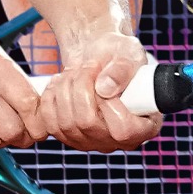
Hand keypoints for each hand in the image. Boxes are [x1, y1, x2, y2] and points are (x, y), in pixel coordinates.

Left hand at [37, 32, 160, 152]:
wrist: (97, 57)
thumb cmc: (118, 55)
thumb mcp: (129, 53)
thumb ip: (123, 70)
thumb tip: (105, 88)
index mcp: (143, 126)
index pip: (122, 130)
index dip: (108, 102)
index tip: (104, 77)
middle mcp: (118, 141)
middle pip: (87, 123)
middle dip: (81, 85)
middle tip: (87, 65)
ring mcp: (90, 141)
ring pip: (66, 122)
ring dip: (65, 87)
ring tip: (75, 71)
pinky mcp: (67, 135)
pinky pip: (49, 121)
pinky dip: (50, 96)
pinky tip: (61, 82)